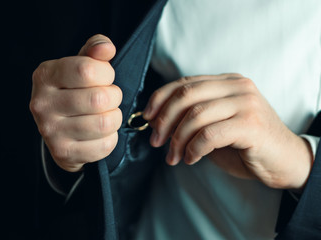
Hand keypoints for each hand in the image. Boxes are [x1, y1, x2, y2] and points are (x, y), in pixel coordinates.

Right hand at [30, 34, 121, 171]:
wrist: (59, 128)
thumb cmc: (75, 90)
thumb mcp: (81, 64)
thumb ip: (95, 49)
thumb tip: (106, 48)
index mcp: (45, 76)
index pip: (88, 70)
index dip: (106, 74)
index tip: (104, 77)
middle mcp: (42, 104)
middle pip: (99, 99)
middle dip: (114, 97)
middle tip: (109, 98)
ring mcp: (50, 131)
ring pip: (105, 123)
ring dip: (114, 118)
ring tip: (105, 114)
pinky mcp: (63, 152)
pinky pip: (104, 145)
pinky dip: (111, 138)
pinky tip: (100, 133)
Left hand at [143, 73, 312, 189]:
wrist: (285, 160)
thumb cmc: (246, 144)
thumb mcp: (216, 124)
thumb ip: (193, 117)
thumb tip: (158, 121)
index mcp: (226, 82)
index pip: (184, 83)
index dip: (160, 98)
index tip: (147, 117)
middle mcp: (237, 87)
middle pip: (186, 95)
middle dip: (164, 120)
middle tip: (155, 140)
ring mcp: (246, 103)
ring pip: (196, 115)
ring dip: (177, 139)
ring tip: (173, 156)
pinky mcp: (251, 124)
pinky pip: (209, 135)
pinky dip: (193, 149)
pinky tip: (191, 158)